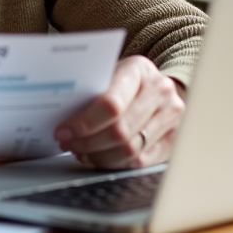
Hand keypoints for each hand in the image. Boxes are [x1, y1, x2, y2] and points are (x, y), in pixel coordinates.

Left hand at [53, 56, 184, 169]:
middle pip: (120, 131)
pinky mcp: (174, 140)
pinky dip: (115, 163)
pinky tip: (99, 156)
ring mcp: (172, 116)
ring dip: (99, 156)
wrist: (157, 85)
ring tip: (81, 151)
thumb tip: (58, 115)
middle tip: (68, 144)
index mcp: (139, 69)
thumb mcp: (107, 74)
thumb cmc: (123, 80)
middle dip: (88, 142)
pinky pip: (140, 162)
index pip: (111, 103)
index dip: (84, 123)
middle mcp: (161, 91)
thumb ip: (89, 91)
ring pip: (130, 150)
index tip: (63, 131)